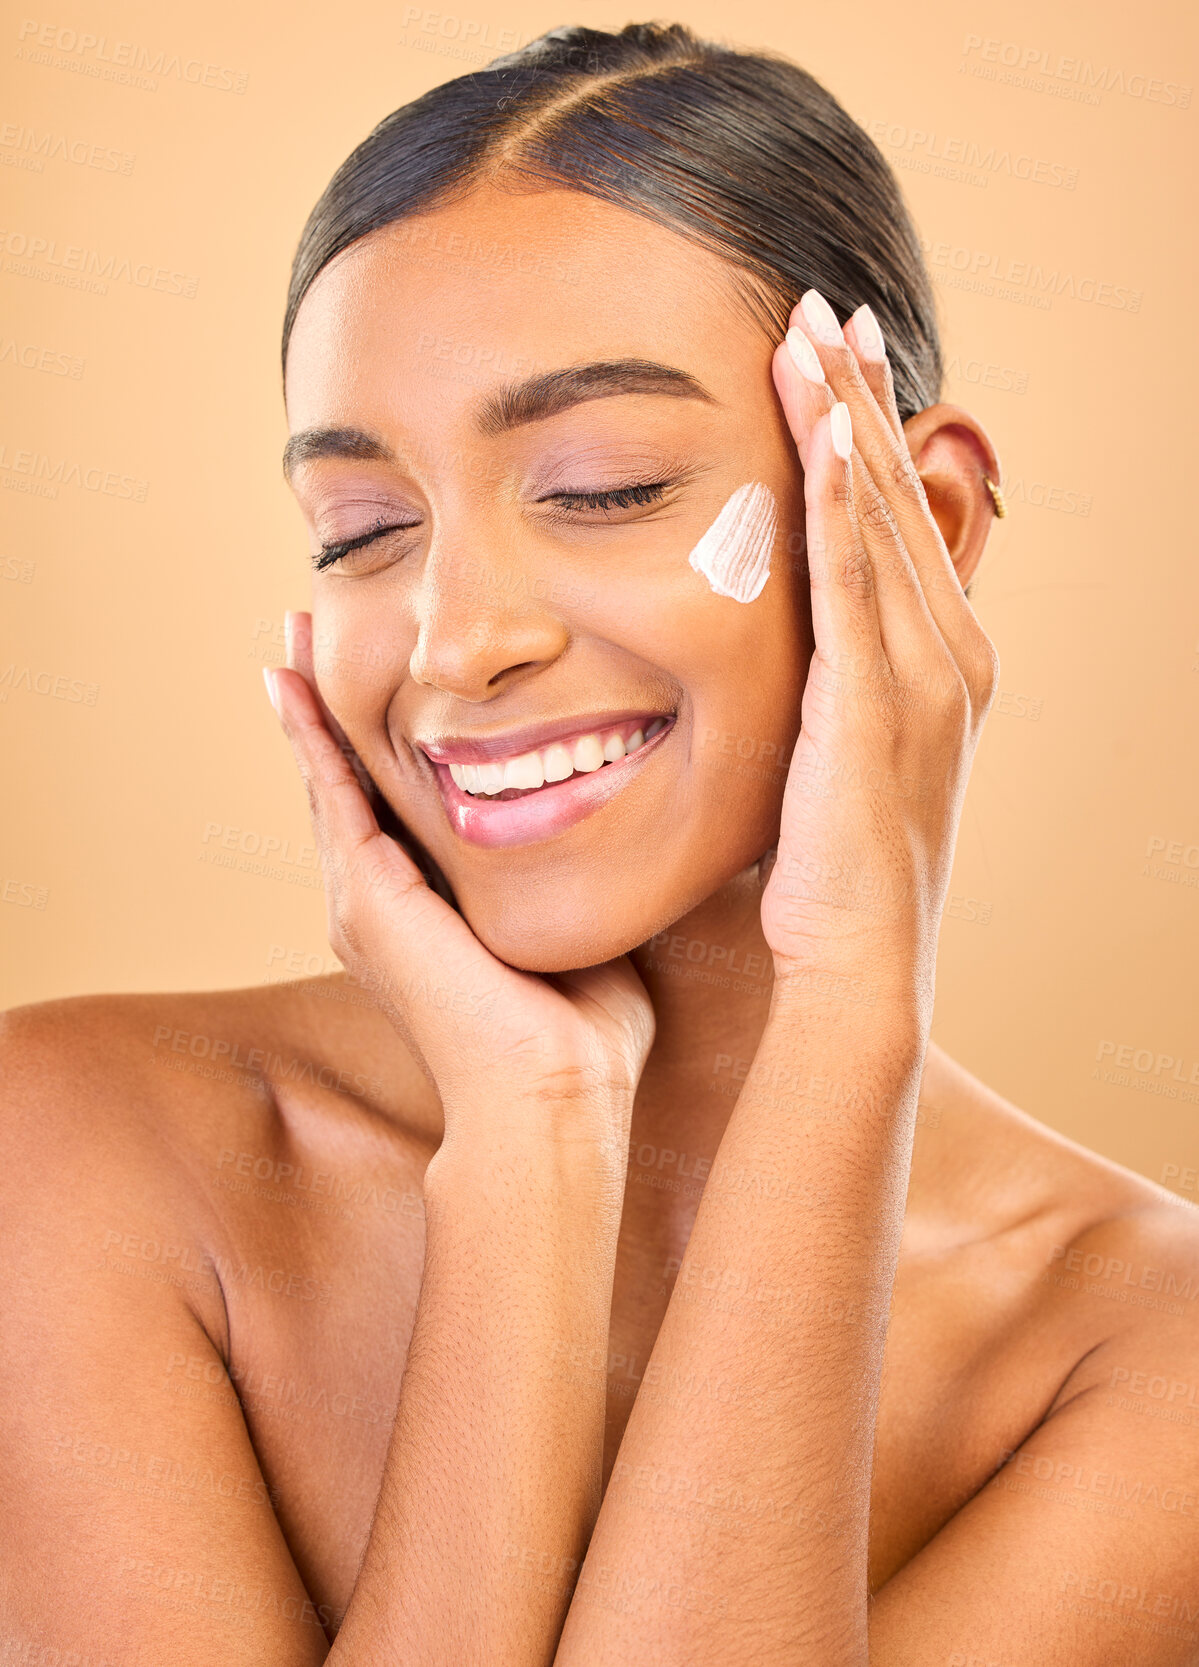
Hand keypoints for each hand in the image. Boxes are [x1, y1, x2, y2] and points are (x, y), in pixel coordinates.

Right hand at [263, 613, 653, 1165]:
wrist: (550, 1098)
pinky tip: (288, 682)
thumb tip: (626, 827)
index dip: (381, 744)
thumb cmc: (580, 1036)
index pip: (394, 808)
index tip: (380, 683)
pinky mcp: (367, 897)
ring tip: (290, 639)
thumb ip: (579, 879)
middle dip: (329, 710)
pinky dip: (308, 736)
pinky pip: (331, 795)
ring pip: (326, 780)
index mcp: (428, 912)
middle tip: (309, 633)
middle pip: (345, 784)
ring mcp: (364, 902)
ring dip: (308, 706)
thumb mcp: (577, 927)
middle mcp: (380, 904)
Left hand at [760, 293, 999, 1002]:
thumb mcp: (837, 756)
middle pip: (892, 497)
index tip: (834, 360)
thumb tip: (782, 651)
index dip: (865, 434)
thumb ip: (825, 686)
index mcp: (941, 663)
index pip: (894, 523)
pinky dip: (835, 497)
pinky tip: (814, 426)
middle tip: (823, 303)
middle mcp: (948, 654)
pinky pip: (853, 578)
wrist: (860, 962)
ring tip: (808, 327)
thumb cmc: (834, 878)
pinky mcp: (876, 699)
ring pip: (877, 518)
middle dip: (856, 395)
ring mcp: (923, 673)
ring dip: (842, 416)